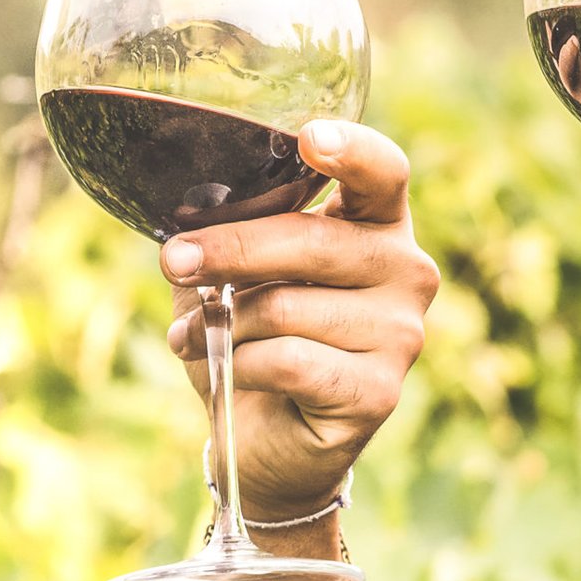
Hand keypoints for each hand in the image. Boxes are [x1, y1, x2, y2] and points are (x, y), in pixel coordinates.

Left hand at [160, 121, 439, 521]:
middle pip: (314, 241)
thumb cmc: (253, 338)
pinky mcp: (379, 392)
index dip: (350, 151)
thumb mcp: (238, 274)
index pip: (383, 173)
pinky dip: (237, 365)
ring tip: (192, 336)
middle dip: (230, 250)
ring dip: (220, 323)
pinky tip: (224, 370)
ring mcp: (401, 333)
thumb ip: (230, 235)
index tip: (308, 139)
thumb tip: (188, 221)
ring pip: (287, 308)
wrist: (267, 442)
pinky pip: (287, 362)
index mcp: (379, 225)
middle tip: (174, 260)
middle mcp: (407, 271)